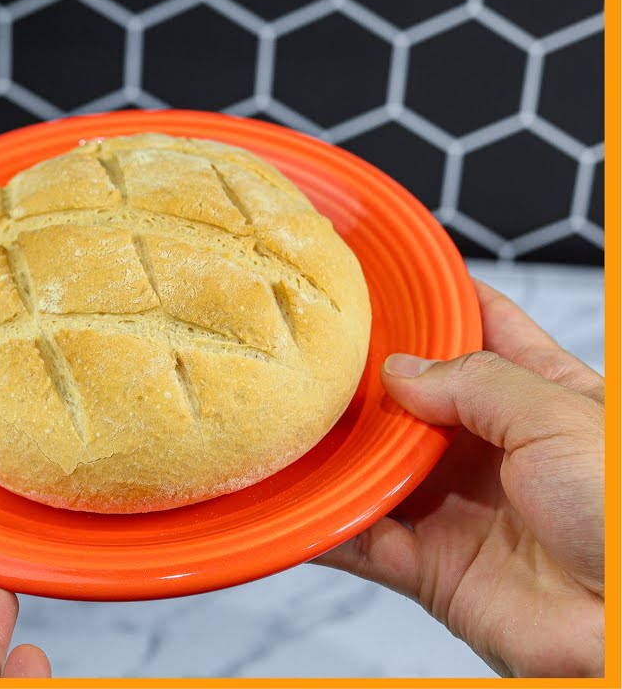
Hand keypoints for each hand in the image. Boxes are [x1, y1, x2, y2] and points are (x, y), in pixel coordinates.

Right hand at [315, 280, 603, 676]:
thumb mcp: (559, 417)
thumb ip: (475, 383)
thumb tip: (401, 372)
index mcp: (545, 399)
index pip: (485, 331)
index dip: (439, 301)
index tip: (385, 278)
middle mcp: (496, 451)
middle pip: (415, 401)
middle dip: (367, 378)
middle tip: (315, 348)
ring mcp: (460, 509)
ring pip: (377, 468)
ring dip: (337, 452)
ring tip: (288, 418)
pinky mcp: (431, 568)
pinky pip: (361, 541)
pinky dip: (323, 524)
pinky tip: (291, 498)